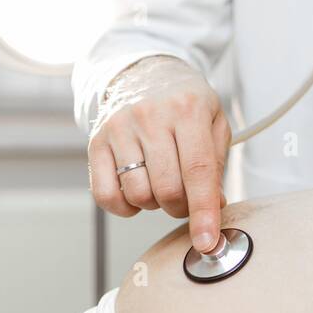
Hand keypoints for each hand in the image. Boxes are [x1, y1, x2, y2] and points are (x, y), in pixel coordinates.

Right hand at [88, 54, 229, 255]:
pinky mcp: (96, 141)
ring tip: (162, 184)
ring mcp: (120, 128)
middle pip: (167, 189)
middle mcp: (151, 116)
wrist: (145, 72)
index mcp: (188, 109)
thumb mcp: (214, 121)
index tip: (206, 241)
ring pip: (138, 194)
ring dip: (154, 204)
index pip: (198, 171)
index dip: (203, 211)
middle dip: (182, 207)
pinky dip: (124, 207)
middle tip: (187, 197)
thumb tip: (215, 207)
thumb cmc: (185, 102)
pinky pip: (105, 194)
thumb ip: (216, 164)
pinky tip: (137, 192)